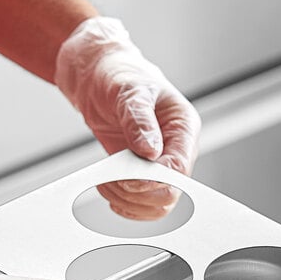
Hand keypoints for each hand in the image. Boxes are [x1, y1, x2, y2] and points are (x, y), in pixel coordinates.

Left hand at [55, 16, 200, 218]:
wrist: (97, 76)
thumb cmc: (118, 75)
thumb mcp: (129, 90)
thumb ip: (140, 120)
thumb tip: (150, 151)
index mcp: (183, 127)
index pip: (180, 167)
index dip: (155, 179)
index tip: (129, 177)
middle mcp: (175, 150)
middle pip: (170, 193)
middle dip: (139, 193)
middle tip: (113, 179)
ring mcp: (158, 165)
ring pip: (156, 204)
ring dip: (128, 201)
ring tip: (106, 182)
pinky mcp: (140, 173)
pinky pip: (141, 203)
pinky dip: (123, 203)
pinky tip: (108, 189)